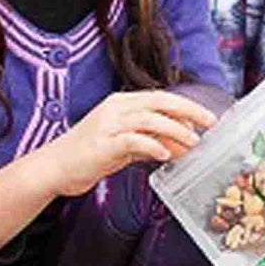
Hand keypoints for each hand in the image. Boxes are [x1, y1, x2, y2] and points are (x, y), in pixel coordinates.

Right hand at [43, 90, 217, 196]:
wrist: (54, 167)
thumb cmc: (89, 155)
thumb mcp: (125, 146)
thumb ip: (151, 142)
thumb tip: (181, 144)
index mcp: (122, 103)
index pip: (161, 98)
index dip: (186, 106)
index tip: (207, 118)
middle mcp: (116, 108)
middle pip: (160, 101)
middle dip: (189, 111)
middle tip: (210, 122)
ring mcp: (108, 124)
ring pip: (150, 119)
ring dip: (175, 130)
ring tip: (192, 143)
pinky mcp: (103, 143)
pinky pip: (133, 140)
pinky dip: (152, 146)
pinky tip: (165, 155)